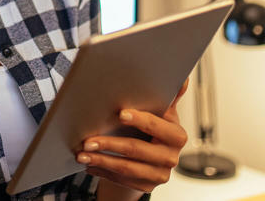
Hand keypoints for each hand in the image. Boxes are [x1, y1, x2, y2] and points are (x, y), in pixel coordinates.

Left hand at [82, 77, 189, 196]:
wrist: (151, 158)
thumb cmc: (153, 128)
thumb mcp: (162, 113)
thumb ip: (169, 96)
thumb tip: (183, 78)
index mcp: (176, 135)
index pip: (156, 126)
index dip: (139, 120)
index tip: (120, 113)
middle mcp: (171, 157)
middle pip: (136, 149)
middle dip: (109, 144)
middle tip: (87, 140)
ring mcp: (159, 174)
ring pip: (126, 168)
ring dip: (101, 160)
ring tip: (82, 154)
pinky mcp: (146, 186)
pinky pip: (121, 180)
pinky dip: (103, 171)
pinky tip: (89, 164)